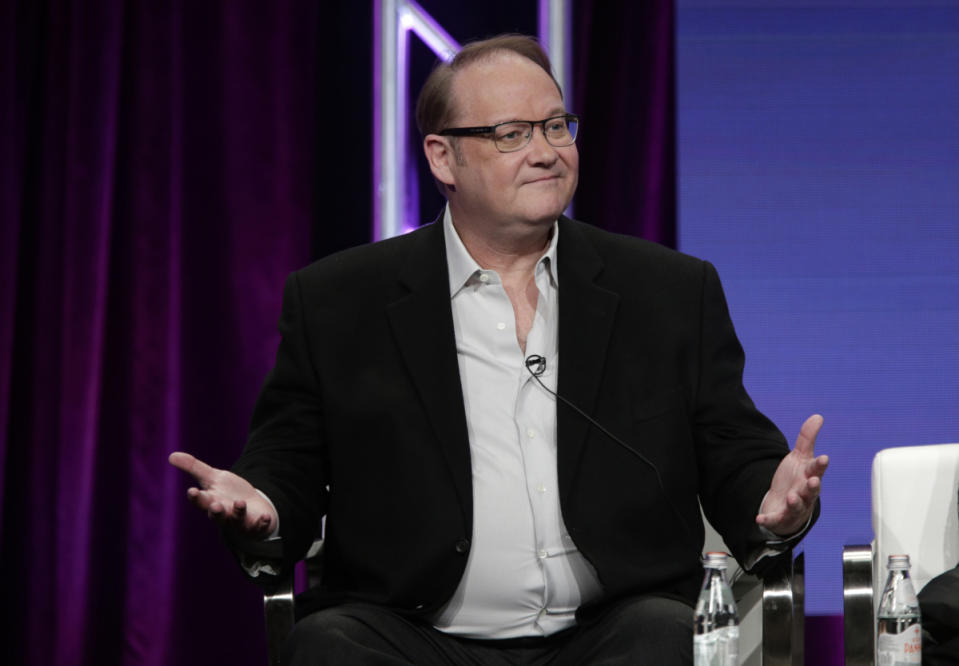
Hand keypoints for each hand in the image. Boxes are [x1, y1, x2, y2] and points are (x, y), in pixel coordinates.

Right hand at [169, 451, 277, 539]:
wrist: (250, 508)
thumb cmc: (227, 493)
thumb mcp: (212, 478)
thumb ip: (194, 468)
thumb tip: (171, 455)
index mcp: (211, 501)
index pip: (201, 501)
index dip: (196, 497)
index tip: (192, 491)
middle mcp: (224, 514)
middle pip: (217, 516)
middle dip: (216, 512)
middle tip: (215, 506)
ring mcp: (240, 521)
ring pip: (237, 520)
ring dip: (238, 513)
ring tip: (240, 503)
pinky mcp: (256, 525)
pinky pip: (259, 527)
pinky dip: (262, 523)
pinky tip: (266, 517)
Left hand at [755, 414, 828, 536]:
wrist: (784, 504)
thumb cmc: (796, 479)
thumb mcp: (799, 457)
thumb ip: (807, 438)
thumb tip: (818, 416)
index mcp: (809, 476)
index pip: (816, 470)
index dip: (820, 465)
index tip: (824, 458)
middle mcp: (805, 493)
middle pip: (811, 491)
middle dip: (813, 487)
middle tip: (813, 481)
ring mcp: (794, 507)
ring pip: (797, 506)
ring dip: (795, 502)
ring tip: (791, 497)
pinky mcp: (780, 518)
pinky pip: (774, 519)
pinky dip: (768, 520)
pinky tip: (760, 519)